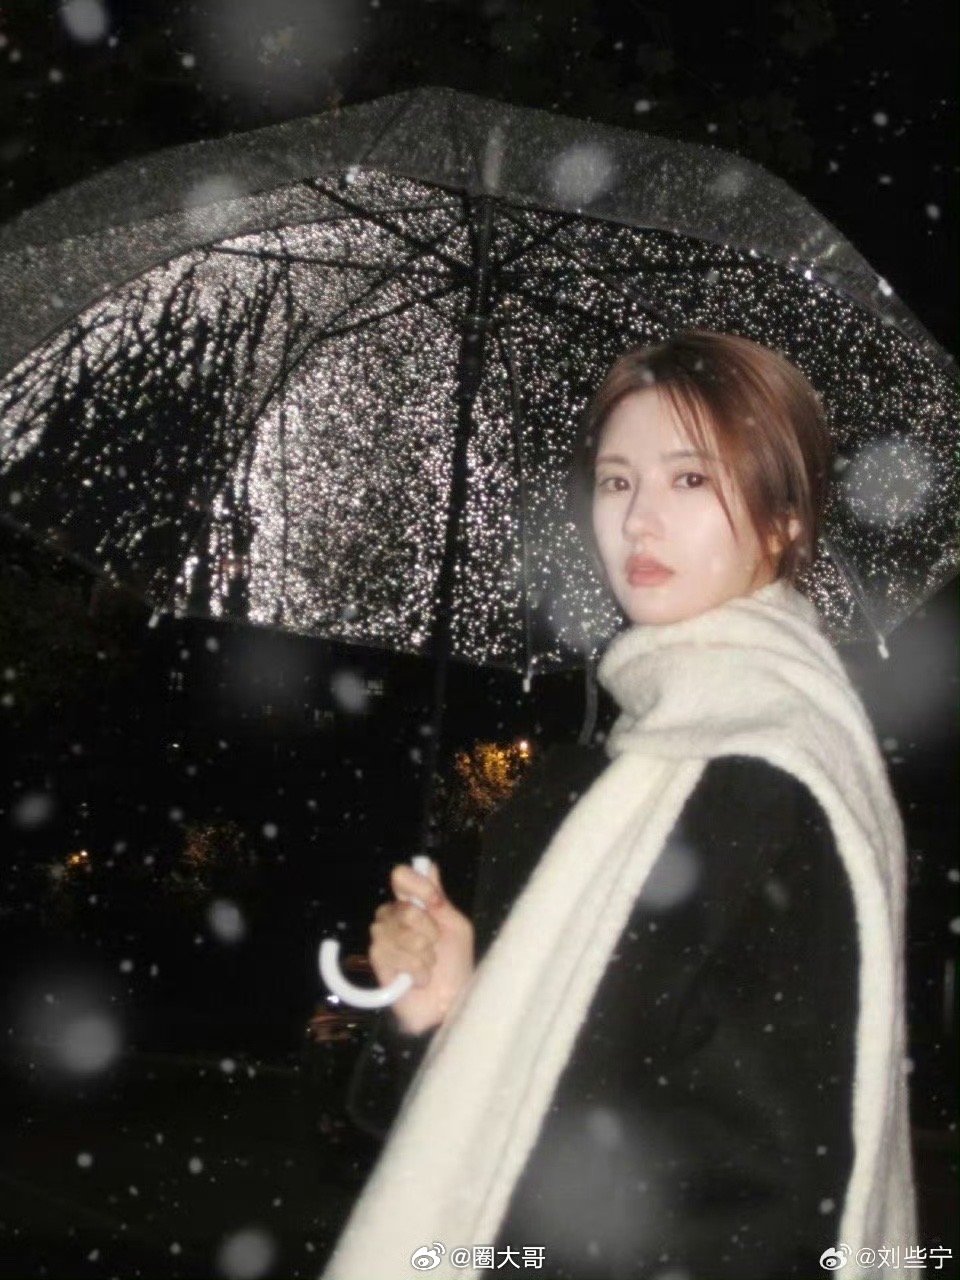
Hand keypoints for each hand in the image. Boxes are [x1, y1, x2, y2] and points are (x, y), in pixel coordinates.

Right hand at [367, 860, 474, 1035]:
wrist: (447, 1004)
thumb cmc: (456, 965)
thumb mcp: (457, 928)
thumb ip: (440, 900)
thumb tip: (427, 863)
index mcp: (415, 902)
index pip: (402, 876)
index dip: (418, 887)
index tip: (435, 902)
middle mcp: (395, 914)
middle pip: (405, 909)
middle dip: (429, 932)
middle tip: (436, 947)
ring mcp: (383, 936)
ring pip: (400, 933)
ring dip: (424, 955)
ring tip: (429, 966)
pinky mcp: (377, 958)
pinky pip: (393, 954)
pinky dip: (414, 969)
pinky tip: (418, 978)